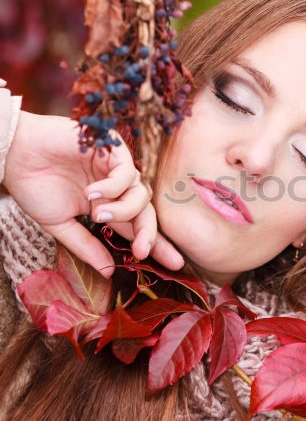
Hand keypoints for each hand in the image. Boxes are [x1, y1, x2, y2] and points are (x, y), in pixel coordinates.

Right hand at [3, 111, 184, 276]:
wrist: (14, 156)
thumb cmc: (34, 186)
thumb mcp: (60, 225)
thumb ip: (86, 245)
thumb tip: (108, 272)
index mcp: (107, 206)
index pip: (137, 227)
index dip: (156, 245)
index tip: (175, 265)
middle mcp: (116, 187)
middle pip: (147, 212)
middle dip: (150, 234)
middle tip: (142, 251)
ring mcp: (114, 167)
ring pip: (141, 193)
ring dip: (124, 210)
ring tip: (98, 215)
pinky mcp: (111, 148)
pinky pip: (127, 171)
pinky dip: (113, 187)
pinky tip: (91, 193)